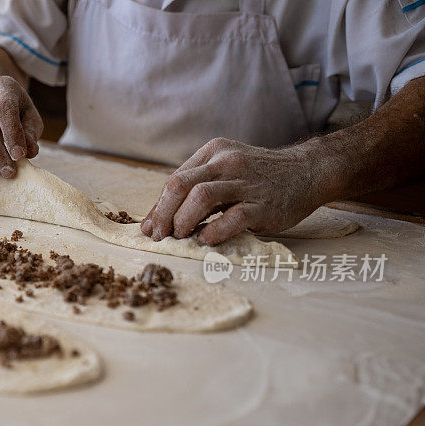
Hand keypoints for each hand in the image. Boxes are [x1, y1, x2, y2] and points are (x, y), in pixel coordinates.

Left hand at [140, 137, 333, 245]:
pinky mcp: (263, 205)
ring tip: (180, 236)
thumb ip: (196, 190)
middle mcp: (227, 163)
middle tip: (159, 235)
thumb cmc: (260, 177)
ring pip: (201, 197)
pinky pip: (232, 218)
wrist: (308, 172)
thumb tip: (157, 221)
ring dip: (183, 221)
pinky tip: (206, 240)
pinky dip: (213, 232)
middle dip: (163, 214)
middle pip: (180, 185)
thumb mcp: (226, 171)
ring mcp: (246, 183)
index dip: (158, 207)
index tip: (150, 228)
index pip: (175, 180)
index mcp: (213, 153)